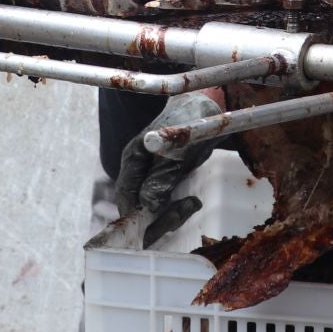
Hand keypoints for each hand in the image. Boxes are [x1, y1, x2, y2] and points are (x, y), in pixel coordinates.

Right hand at [115, 91, 225, 246]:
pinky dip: (177, 208)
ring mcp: (150, 175)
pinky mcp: (164, 179)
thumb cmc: (191, 121)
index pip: (126, 196)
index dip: (138, 216)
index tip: (161, 223)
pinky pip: (164, 203)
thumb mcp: (179, 147)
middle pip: (136, 207)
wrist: (207, 108)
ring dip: (169, 215)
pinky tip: (193, 202)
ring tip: (192, 204)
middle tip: (182, 214)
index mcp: (133, 159)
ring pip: (150, 208)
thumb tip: (149, 206)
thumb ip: (163, 175)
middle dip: (156, 219)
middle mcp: (137, 170)